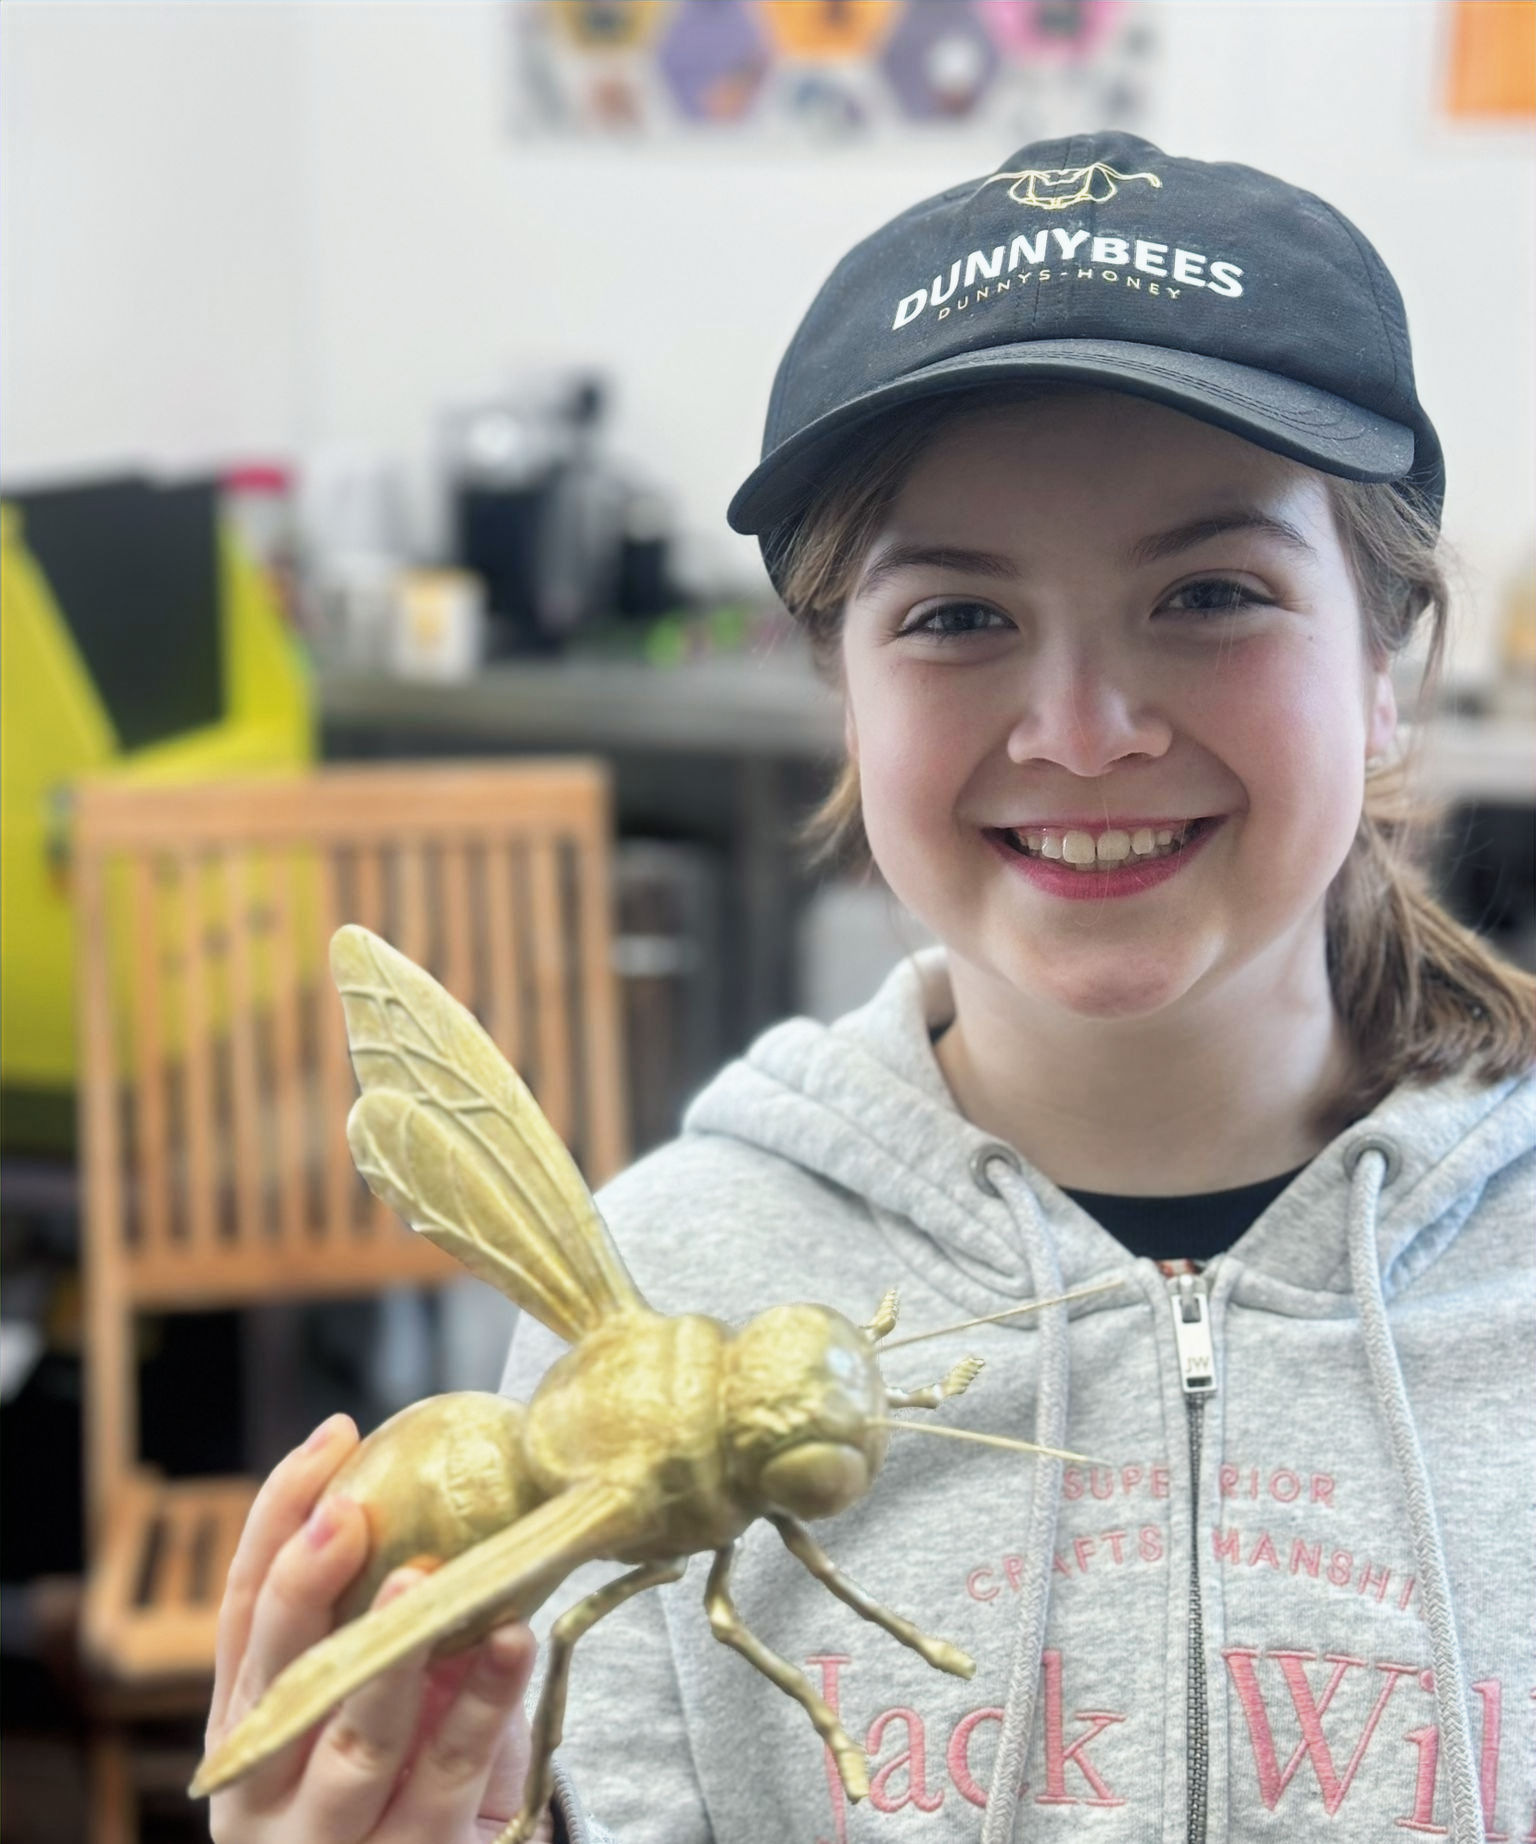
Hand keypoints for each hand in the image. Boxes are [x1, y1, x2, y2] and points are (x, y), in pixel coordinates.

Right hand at [205, 1413, 543, 1842]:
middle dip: (306, 1587)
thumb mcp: (380, 1703)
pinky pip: (452, 1771)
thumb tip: (447, 1498)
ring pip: (355, 1737)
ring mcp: (330, 1840)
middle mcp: (264, 1788)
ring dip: (392, 1650)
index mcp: (249, 1725)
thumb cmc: (410, 1783)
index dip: (277, 1520)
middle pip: (276, 1674)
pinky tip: (515, 1639)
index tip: (332, 1440)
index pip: (242, 1611)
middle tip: (349, 1512)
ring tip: (423, 1575)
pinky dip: (486, 1700)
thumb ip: (392, 1625)